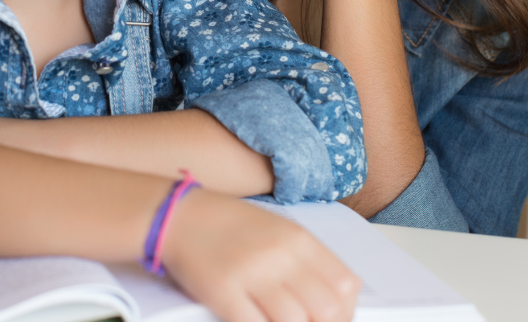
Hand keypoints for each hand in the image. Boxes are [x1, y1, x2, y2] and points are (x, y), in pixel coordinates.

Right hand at [161, 191, 359, 321]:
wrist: (180, 216)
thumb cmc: (231, 226)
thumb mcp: (279, 231)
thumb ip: (309, 261)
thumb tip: (336, 301)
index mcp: (299, 239)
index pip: (345, 286)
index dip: (346, 313)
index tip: (334, 321)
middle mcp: (280, 255)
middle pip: (327, 309)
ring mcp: (251, 274)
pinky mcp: (223, 293)